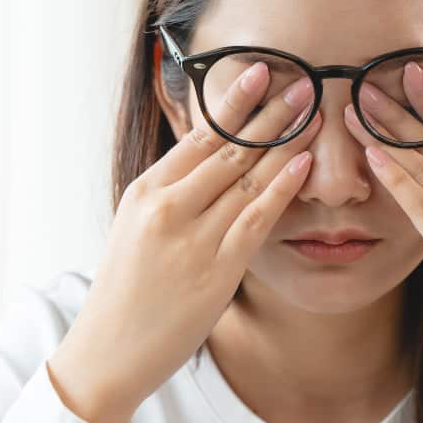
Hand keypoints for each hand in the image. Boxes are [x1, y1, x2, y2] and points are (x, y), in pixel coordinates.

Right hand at [47, 62, 320, 422]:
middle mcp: (167, 208)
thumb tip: (204, 154)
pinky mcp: (217, 271)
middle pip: (227, 148)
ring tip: (313, 111)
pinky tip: (305, 164)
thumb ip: (170, 191)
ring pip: (248, 177)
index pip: (197, 136)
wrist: (110, 350)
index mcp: (145, 192)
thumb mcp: (135, 226)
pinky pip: (257, 219)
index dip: (232, 102)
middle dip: (267, 111)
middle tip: (300, 80)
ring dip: (285, 141)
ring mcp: (193, 239)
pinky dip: (283, 188)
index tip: (258, 72)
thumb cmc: (126, 289)